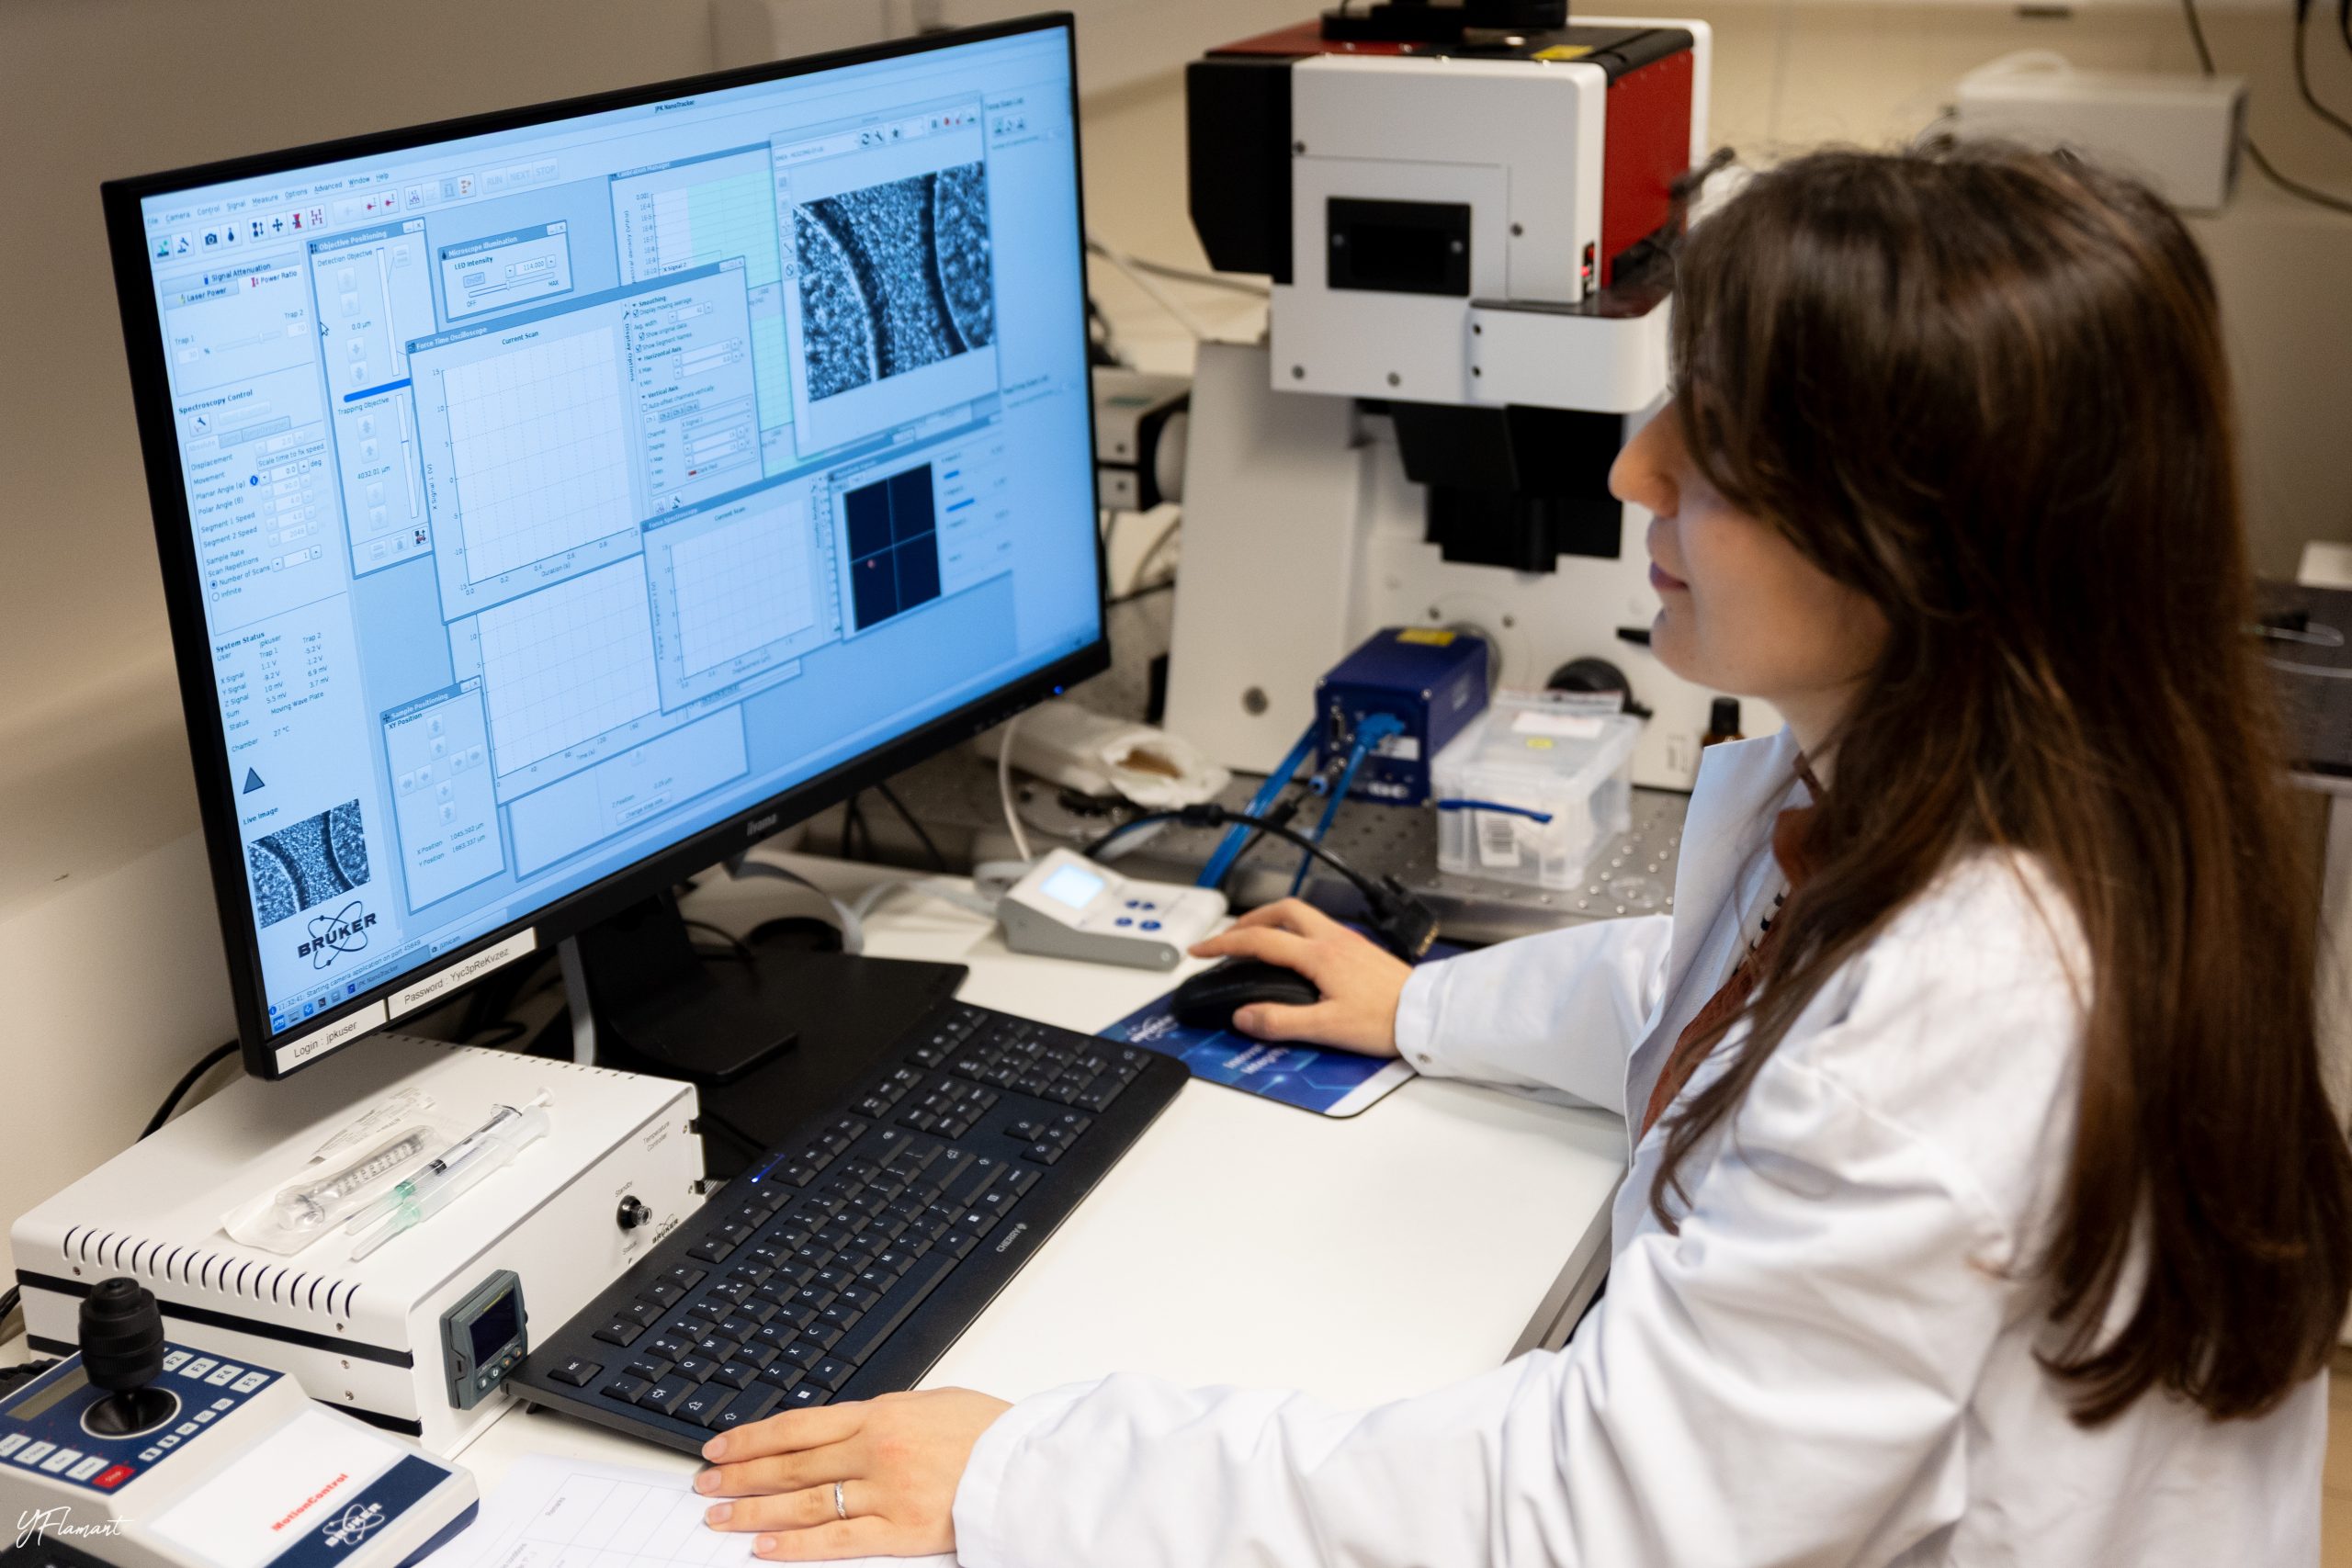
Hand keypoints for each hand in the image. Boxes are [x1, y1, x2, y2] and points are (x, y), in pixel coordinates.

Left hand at [695, 1388, 1011, 1559]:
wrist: (1028, 1465)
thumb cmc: (987, 1431)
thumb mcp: (928, 1403)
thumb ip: (880, 1417)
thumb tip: (837, 1429)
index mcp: (879, 1414)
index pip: (796, 1426)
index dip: (751, 1437)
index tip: (719, 1446)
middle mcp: (874, 1450)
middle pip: (790, 1464)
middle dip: (740, 1474)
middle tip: (704, 1483)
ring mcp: (885, 1492)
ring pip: (803, 1501)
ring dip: (754, 1509)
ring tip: (719, 1516)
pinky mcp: (900, 1531)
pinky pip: (837, 1539)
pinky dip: (796, 1543)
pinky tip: (764, 1544)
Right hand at [1187, 898, 1411, 1054]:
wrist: (1426, 1014)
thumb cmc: (1384, 1020)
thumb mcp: (1326, 1028)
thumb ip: (1280, 1021)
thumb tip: (1242, 1016)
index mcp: (1318, 954)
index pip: (1259, 940)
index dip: (1223, 943)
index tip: (1200, 950)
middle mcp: (1332, 939)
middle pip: (1281, 911)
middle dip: (1248, 919)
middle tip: (1228, 937)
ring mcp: (1348, 940)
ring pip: (1301, 914)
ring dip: (1272, 920)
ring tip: (1257, 939)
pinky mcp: (1360, 949)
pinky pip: (1318, 926)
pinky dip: (1295, 930)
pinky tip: (1296, 951)